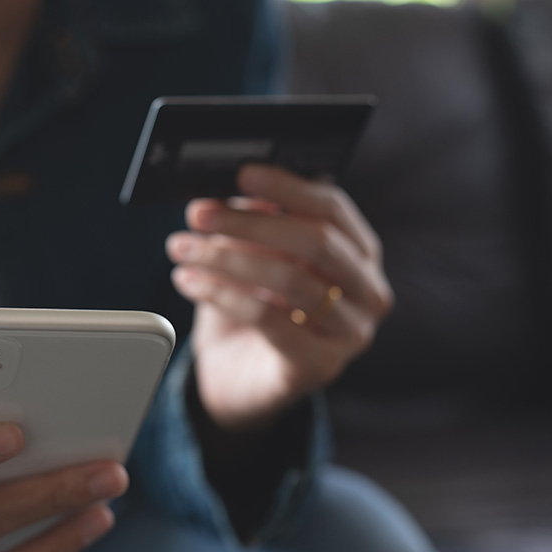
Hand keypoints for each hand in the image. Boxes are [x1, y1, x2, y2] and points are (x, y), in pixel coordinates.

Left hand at [166, 165, 393, 431]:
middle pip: (316, 241)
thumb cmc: (252, 306)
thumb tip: (232, 189)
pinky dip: (221, 293)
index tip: (242, 173)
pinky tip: (189, 281)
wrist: (239, 378)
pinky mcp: (319, 366)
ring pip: (290, 279)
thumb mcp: (253, 255)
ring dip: (226, 258)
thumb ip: (255, 221)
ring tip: (183, 248)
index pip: (333, 208)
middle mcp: (368, 291)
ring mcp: (350, 333)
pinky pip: (268, 319)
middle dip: (250, 222)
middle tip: (199, 213)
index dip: (287, 187)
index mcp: (360, 252)